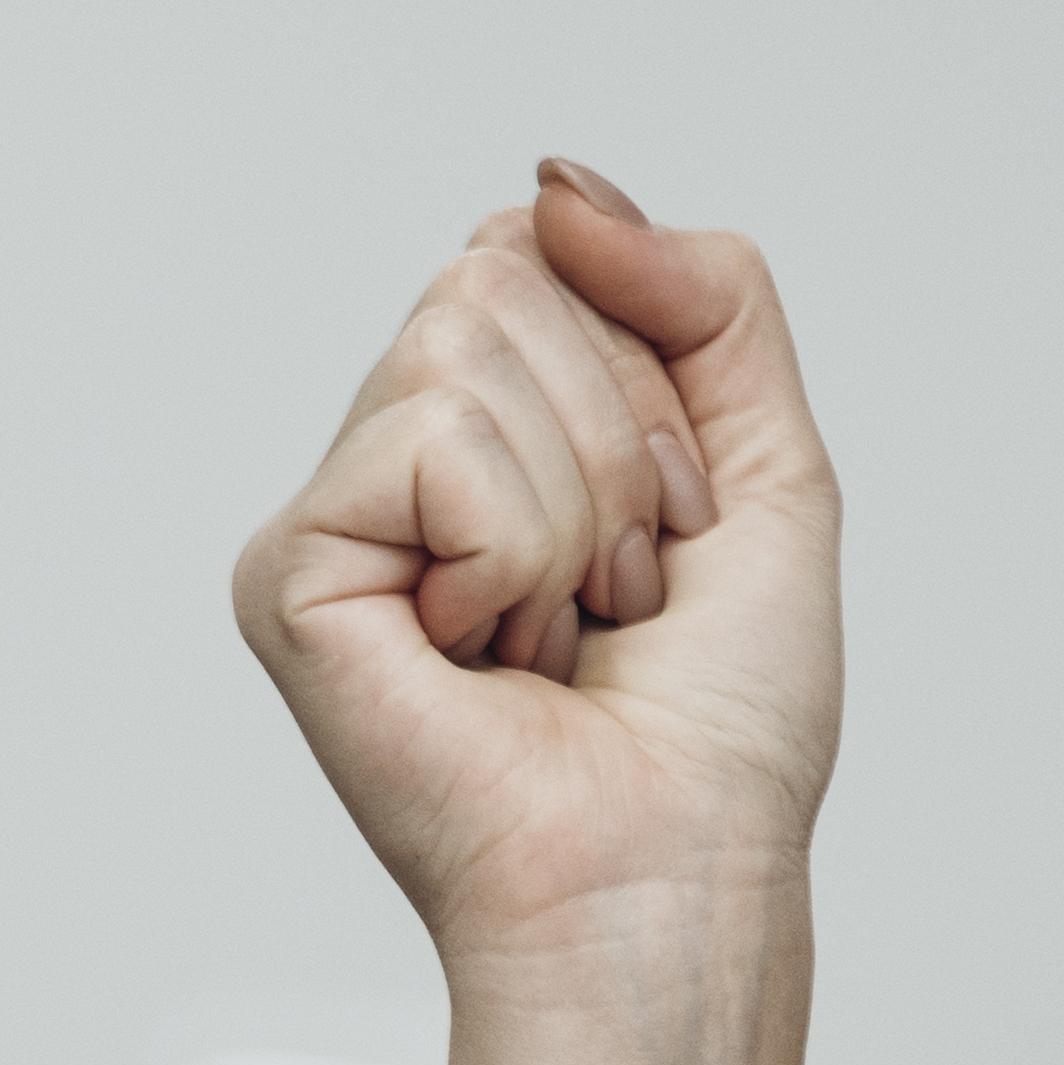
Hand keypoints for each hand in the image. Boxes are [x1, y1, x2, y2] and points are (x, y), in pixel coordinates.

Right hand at [231, 162, 844, 983]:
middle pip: (502, 280)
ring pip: (467, 339)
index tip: (670, 532)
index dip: (651, 385)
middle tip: (613, 596)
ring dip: (578, 506)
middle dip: (618, 441)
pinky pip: (431, 437)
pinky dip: (515, 549)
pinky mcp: (290, 569)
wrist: (673, 877)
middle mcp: (400, 455)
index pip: (550, 255)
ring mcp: (338, 511)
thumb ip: (710, 298)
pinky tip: (494, 655)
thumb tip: (560, 187)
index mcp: (498, 429)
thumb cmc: (720, 735)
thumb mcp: (774, 470)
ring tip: (561, 633)